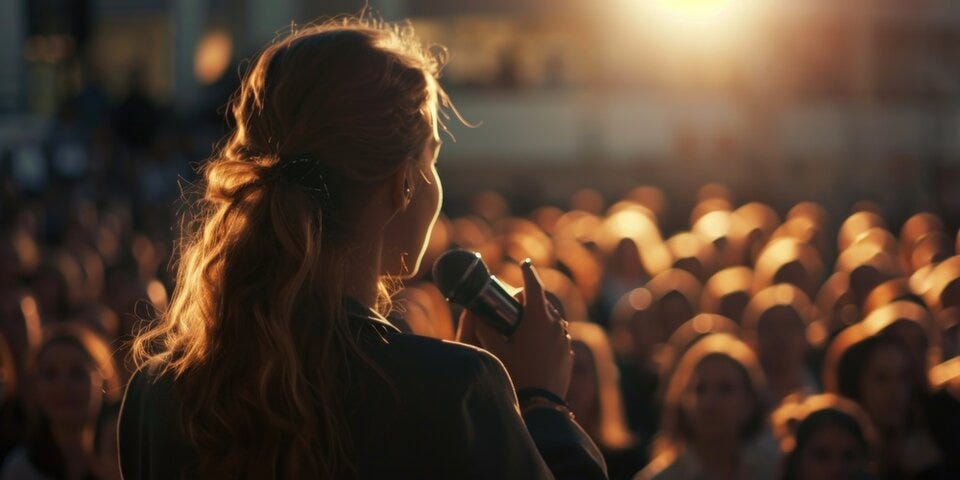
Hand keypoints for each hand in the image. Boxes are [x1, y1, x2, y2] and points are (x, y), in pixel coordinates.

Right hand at [456, 259, 572, 398]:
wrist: (541, 404)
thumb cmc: (517, 374)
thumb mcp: (496, 349)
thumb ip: (485, 328)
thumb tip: (477, 313)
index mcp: (539, 318)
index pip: (534, 286)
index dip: (527, 272)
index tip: (523, 263)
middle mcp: (556, 324)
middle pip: (544, 302)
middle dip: (531, 299)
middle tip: (516, 302)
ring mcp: (564, 340)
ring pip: (553, 319)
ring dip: (540, 317)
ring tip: (524, 324)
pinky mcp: (568, 353)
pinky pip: (557, 336)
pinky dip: (547, 334)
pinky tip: (535, 345)